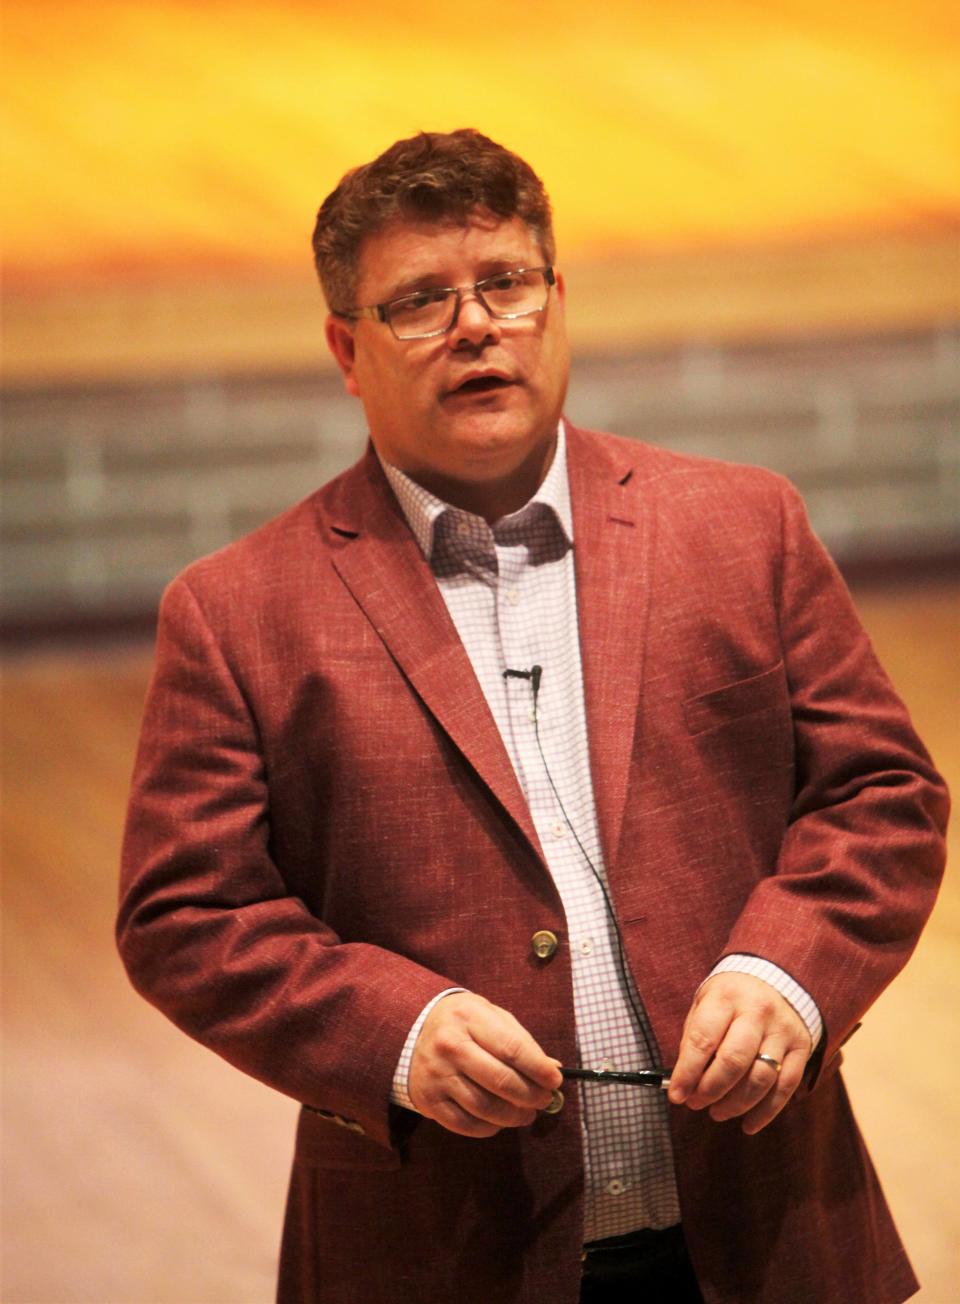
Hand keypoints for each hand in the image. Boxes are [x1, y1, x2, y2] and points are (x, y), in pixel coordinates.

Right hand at [408, 992, 562, 1137]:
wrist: (413, 1030)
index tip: (555, 1080)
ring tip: (527, 1113)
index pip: (512, 1048)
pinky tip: (499, 1121)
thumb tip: (552, 1069)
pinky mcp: (428, 1100)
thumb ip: (521, 1040)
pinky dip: (489, 1128)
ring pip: (484, 1107)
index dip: (539, 1068)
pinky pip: (465, 1124)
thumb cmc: (464, 1023)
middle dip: (531, 1096)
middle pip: (500, 1081)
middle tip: (544, 1100)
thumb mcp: (491, 1017)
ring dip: (514, 1117)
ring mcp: (436, 1075)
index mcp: (469, 1018)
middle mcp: (449, 1045)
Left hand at [667, 972, 811, 1134]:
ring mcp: (782, 1031)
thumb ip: (694, 1038)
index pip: (703, 1039)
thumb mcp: (705, 1003)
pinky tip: (748, 1124)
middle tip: (696, 1104)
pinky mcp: (801, 1047)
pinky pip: (785, 1087)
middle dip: (711, 1090)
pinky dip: (766, 1112)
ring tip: (717, 1112)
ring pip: (761, 1078)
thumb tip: (683, 1082)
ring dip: (736, 1104)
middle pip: (734, 1061)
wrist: (776, 978)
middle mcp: (757, 1012)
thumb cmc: (731, 998)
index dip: (687, 1072)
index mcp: (726, 998)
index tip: (676, 1095)